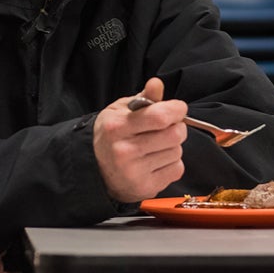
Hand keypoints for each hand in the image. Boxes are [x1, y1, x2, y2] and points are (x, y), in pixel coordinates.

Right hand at [94, 77, 186, 202]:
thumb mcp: (120, 111)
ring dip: (173, 146)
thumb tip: (156, 84)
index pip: (159, 116)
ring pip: (177, 151)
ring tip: (155, 146)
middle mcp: (124, 151)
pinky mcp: (146, 187)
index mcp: (116, 127)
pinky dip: (172, 163)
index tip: (178, 108)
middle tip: (167, 127)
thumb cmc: (111, 136)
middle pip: (174, 135)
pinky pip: (177, 169)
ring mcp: (135, 172)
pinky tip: (156, 161)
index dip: (176, 109)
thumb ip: (143, 98)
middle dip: (177, 127)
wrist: (95, 170)